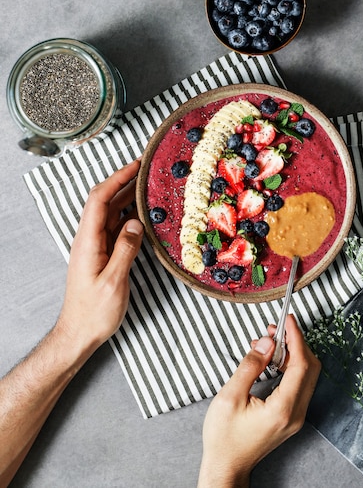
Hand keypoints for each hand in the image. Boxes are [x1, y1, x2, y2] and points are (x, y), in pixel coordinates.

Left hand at [56, 160, 143, 354]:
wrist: (79, 333)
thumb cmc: (93, 312)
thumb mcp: (112, 282)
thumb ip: (125, 250)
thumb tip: (136, 223)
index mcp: (88, 241)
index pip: (99, 200)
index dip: (117, 178)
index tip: (135, 165)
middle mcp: (89, 239)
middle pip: (104, 201)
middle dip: (123, 181)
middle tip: (146, 169)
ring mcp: (96, 246)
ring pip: (111, 213)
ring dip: (127, 197)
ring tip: (148, 185)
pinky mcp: (103, 254)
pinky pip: (117, 228)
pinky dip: (130, 216)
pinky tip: (143, 214)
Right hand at [198, 314, 320, 487]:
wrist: (227, 466)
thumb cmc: (224, 437)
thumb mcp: (230, 396)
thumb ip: (250, 366)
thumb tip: (267, 342)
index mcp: (283, 409)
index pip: (301, 365)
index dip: (296, 338)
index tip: (288, 320)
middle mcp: (295, 413)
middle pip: (310, 368)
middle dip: (295, 343)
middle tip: (276, 328)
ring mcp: (295, 416)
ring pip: (305, 375)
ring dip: (291, 353)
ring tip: (268, 340)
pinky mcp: (290, 416)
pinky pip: (297, 384)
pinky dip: (288, 366)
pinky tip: (270, 358)